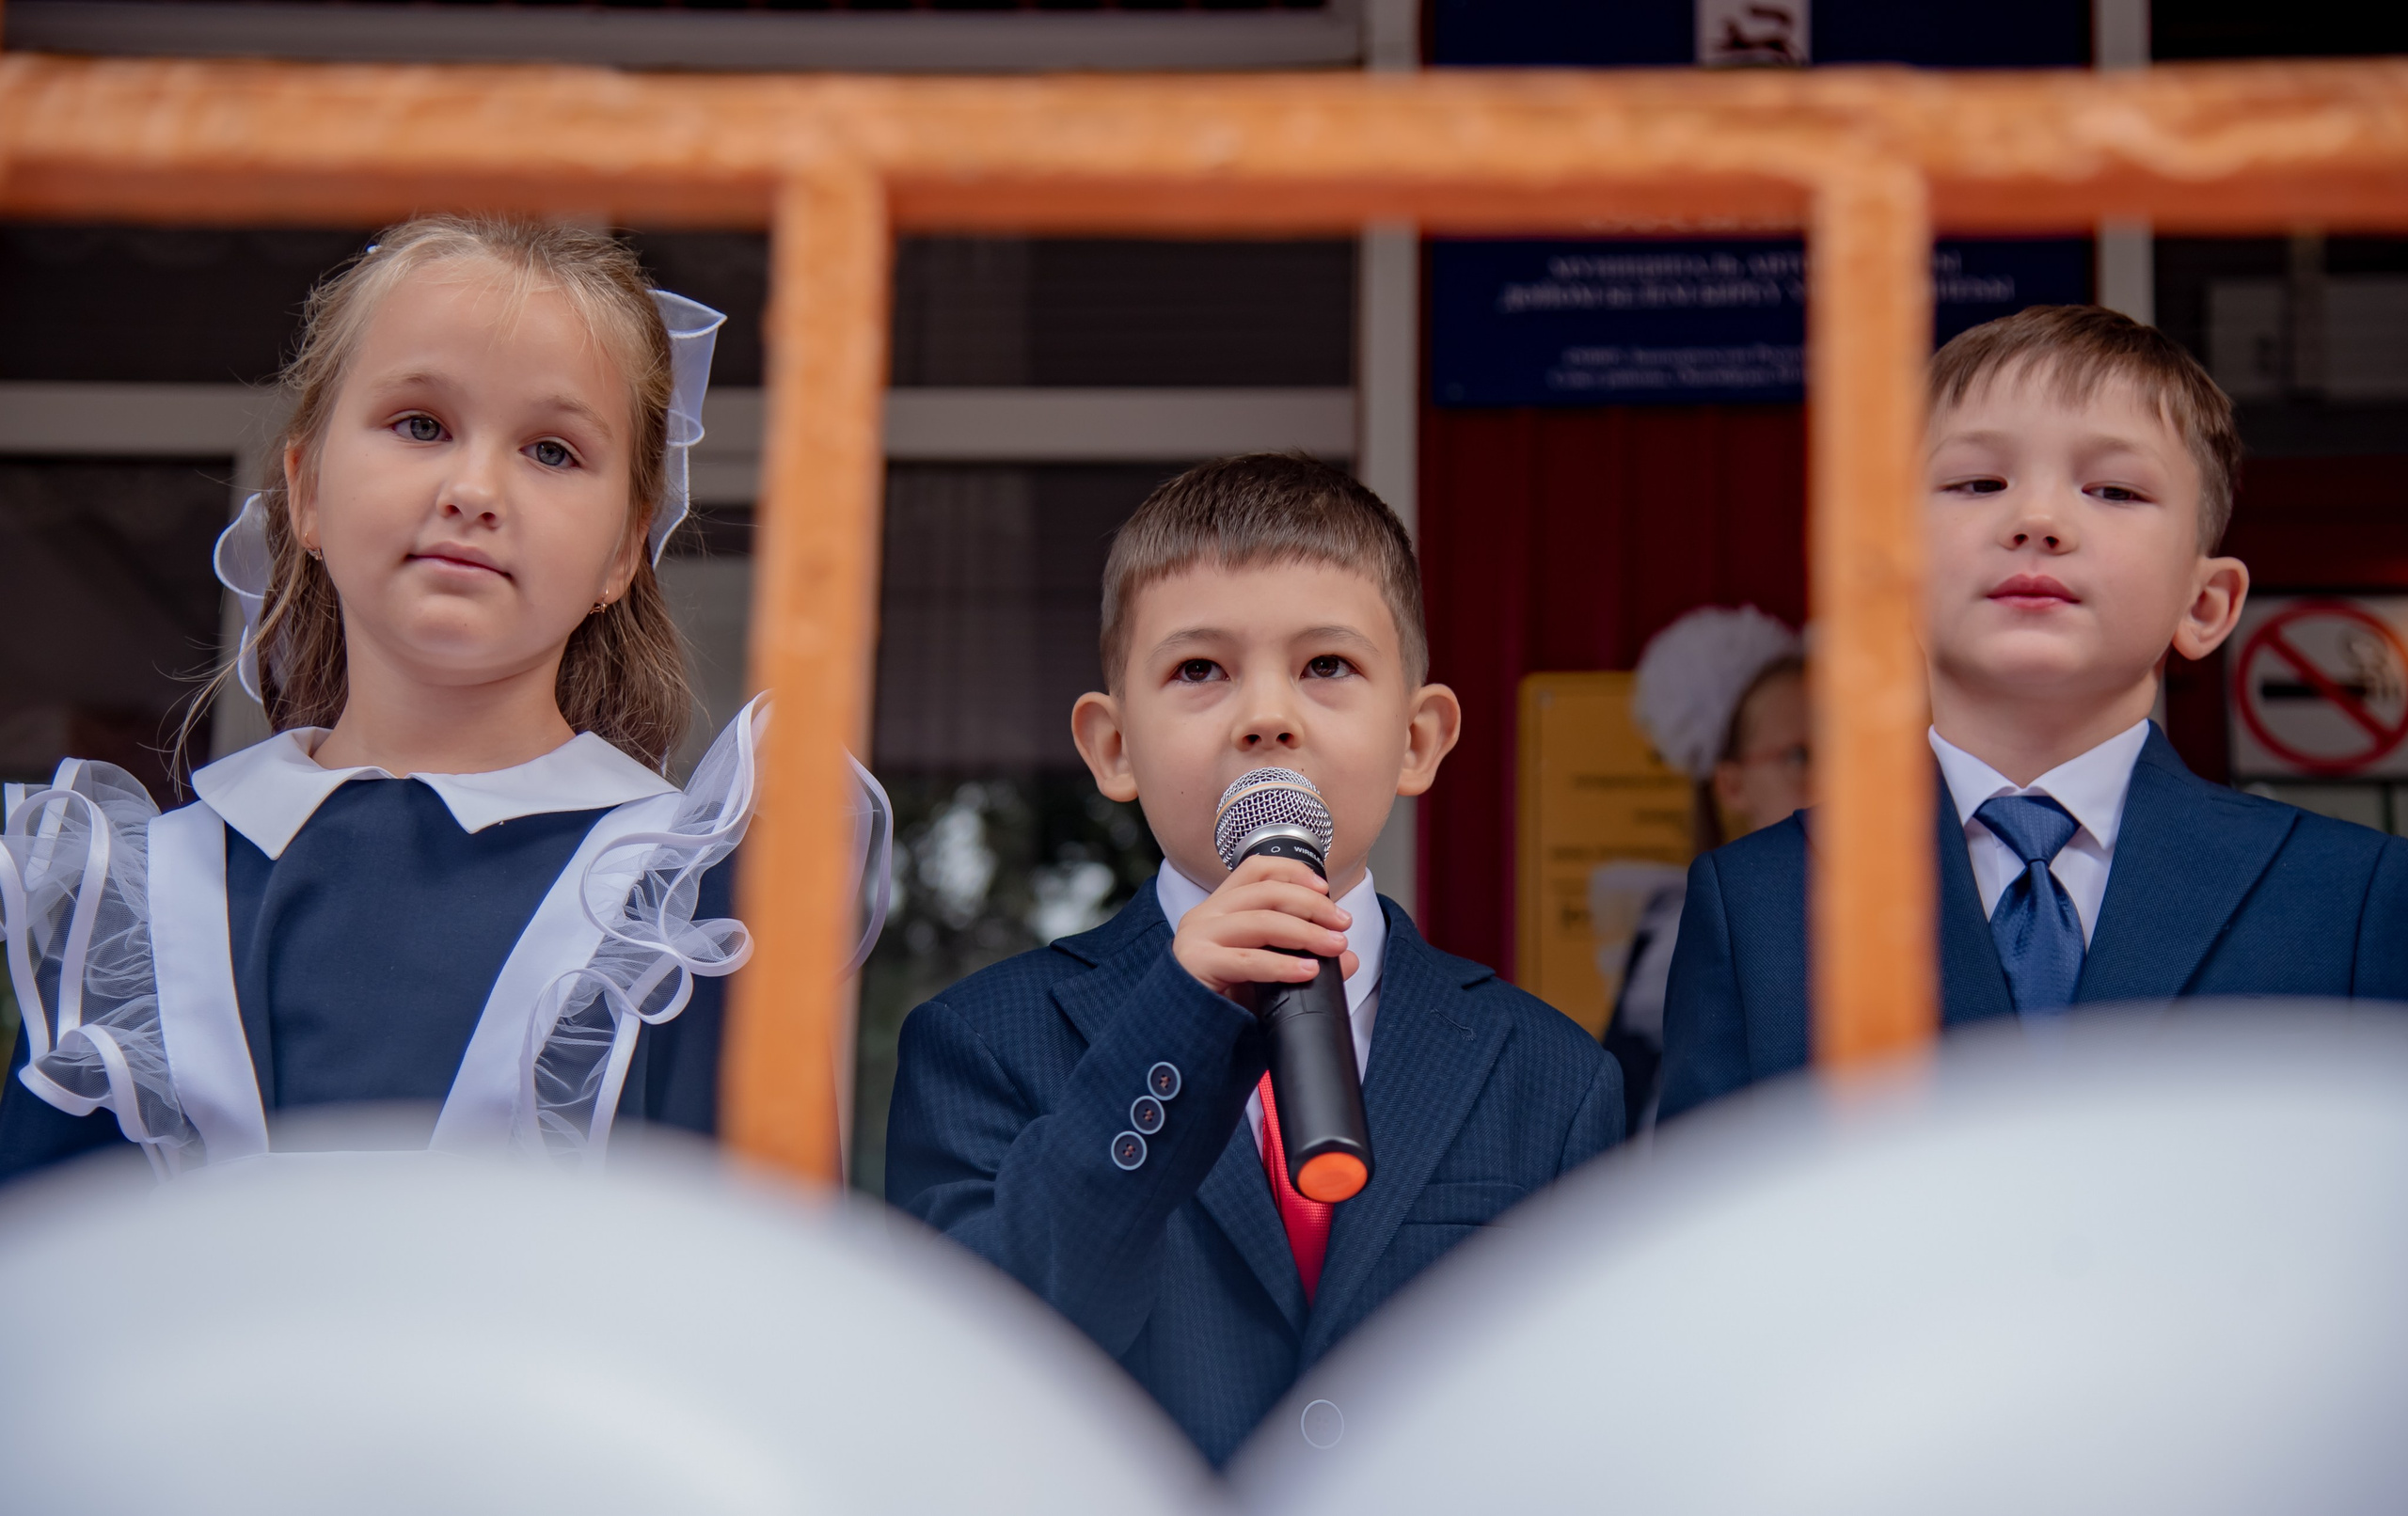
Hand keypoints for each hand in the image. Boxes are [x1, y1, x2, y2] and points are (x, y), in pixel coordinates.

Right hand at [1173, 854, 1358, 997]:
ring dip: (1306, 932)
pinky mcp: (1196, 964)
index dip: (1293, 872)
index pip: (1255, 870)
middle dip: (1312, 905)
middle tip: (1342, 924)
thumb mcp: (1268, 975)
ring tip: (1333, 946)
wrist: (1184, 1038)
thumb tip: (1349, 958)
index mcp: (1219, 909)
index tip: (1325, 889)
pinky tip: (1307, 971)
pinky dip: (1283, 965)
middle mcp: (1205, 916)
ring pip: (1261, 921)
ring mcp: (1198, 937)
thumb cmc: (1223, 1003)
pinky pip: (1248, 960)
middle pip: (1266, 892)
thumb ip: (1304, 960)